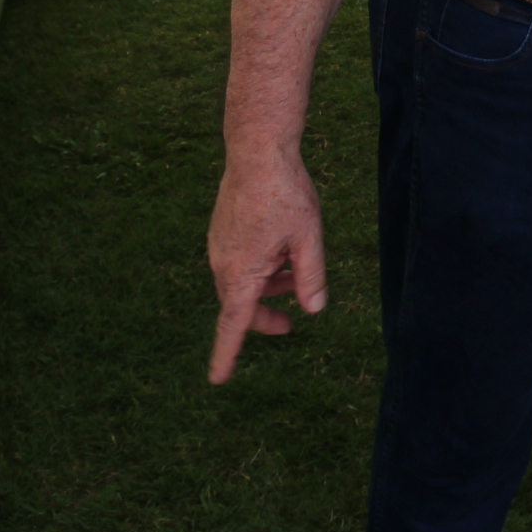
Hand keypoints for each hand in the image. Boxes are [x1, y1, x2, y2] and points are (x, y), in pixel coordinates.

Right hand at [206, 149, 327, 382]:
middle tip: (291, 322)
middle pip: (240, 305)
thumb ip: (310, 277)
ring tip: (296, 274)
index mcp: (241, 273)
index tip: (217, 380)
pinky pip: (236, 262)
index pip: (233, 324)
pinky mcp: (221, 231)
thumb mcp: (308, 238)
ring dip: (264, 289)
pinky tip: (281, 250)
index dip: (226, 354)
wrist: (256, 151)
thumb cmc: (285, 193)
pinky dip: (257, 268)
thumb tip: (314, 310)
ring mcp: (218, 246)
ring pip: (239, 282)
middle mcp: (222, 264)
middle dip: (263, 316)